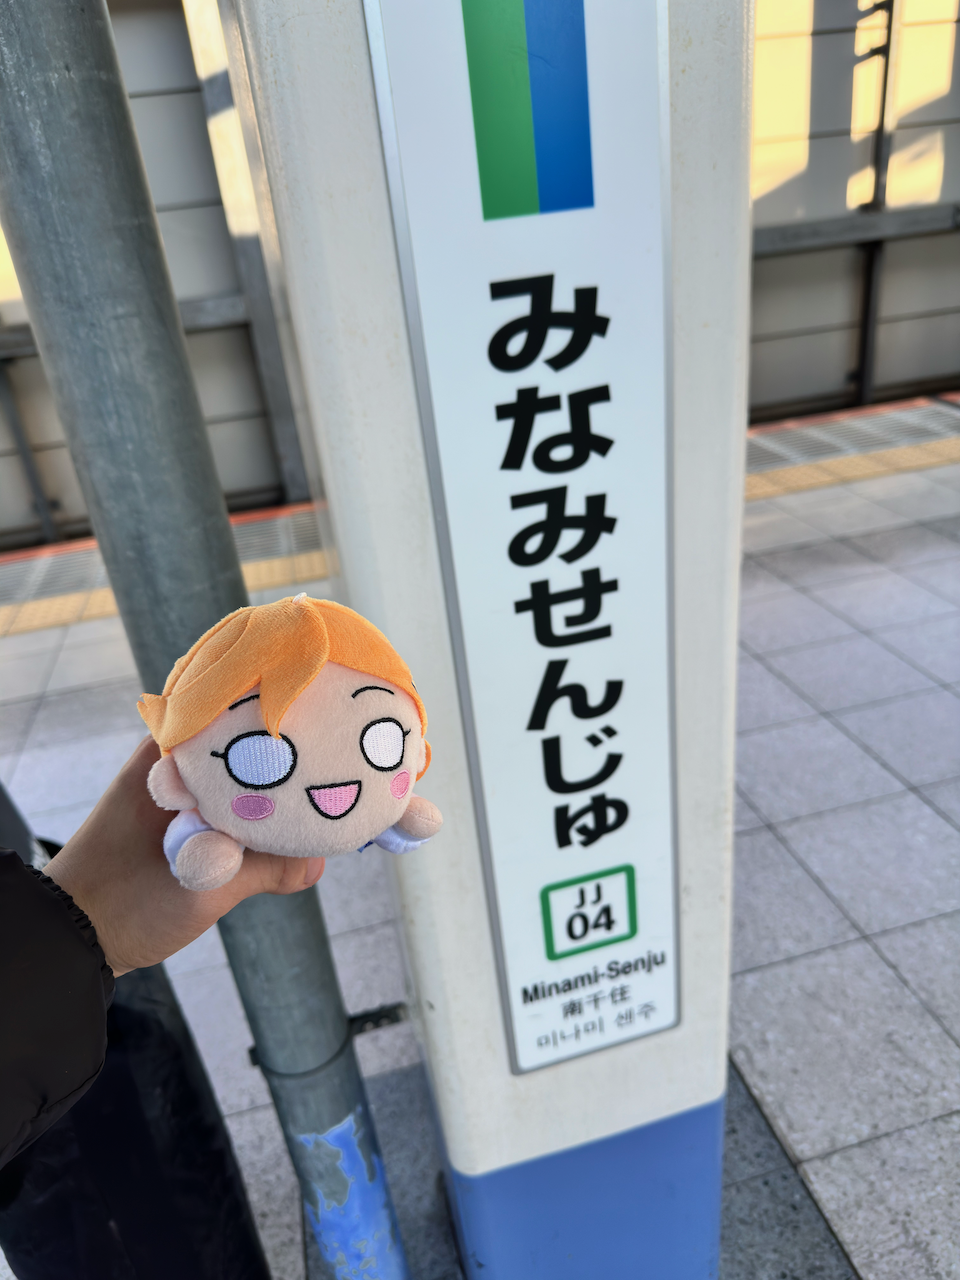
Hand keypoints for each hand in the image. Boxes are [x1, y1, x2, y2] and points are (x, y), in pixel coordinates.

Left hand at [44, 737, 324, 975]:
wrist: (72, 940)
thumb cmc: (123, 903)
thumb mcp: (201, 888)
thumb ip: (264, 869)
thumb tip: (319, 859)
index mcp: (168, 756)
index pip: (237, 722)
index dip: (282, 730)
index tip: (324, 738)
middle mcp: (175, 765)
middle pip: (245, 754)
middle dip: (285, 771)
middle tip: (332, 776)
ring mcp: (181, 796)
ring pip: (241, 788)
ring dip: (272, 805)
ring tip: (320, 806)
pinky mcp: (186, 825)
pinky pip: (231, 815)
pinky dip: (256, 827)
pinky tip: (289, 838)